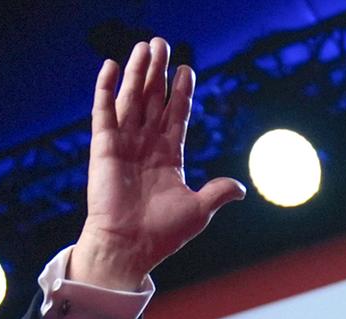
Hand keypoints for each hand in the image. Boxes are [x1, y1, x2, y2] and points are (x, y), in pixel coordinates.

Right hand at [70, 36, 244, 289]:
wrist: (129, 247)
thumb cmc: (162, 234)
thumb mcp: (198, 211)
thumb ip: (217, 193)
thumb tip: (241, 189)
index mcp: (168, 157)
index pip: (176, 115)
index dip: (181, 92)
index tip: (187, 69)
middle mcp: (146, 146)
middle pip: (153, 99)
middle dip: (158, 72)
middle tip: (162, 44)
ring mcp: (124, 144)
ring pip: (131, 99)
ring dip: (136, 72)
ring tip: (144, 45)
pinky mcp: (103, 147)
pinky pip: (104, 112)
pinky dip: (105, 89)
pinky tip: (110, 66)